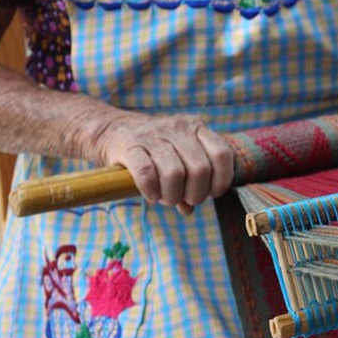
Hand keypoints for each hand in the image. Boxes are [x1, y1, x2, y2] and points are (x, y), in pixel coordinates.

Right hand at [99, 113, 233, 213]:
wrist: (115, 132)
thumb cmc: (156, 153)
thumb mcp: (180, 159)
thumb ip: (192, 183)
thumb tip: (188, 210)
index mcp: (196, 127)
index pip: (222, 154)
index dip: (220, 180)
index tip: (210, 193)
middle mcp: (178, 128)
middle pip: (200, 169)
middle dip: (195, 193)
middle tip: (183, 199)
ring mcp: (153, 134)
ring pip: (174, 173)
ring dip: (172, 196)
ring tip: (166, 198)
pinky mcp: (130, 145)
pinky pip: (147, 174)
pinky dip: (151, 191)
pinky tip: (151, 195)